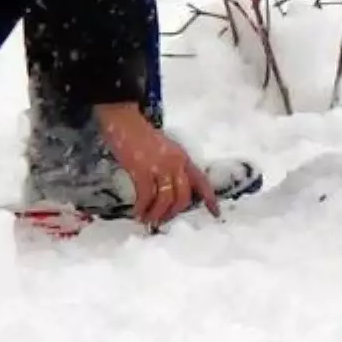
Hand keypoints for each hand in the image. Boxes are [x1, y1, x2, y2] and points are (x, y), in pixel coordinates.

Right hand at [95, 103, 219, 226]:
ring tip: (147, 219)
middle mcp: (176, 162)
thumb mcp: (165, 150)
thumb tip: (171, 191)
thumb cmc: (142, 136)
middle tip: (162, 219)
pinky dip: (143, 208)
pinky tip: (137, 212)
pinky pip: (147, 197)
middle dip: (173, 213)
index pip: (201, 180)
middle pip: (183, 197)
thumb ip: (172, 166)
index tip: (215, 213)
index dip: (209, 198)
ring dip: (157, 214)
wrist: (125, 122)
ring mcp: (161, 166)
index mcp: (183, 157)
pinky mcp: (143, 170)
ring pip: (166, 200)